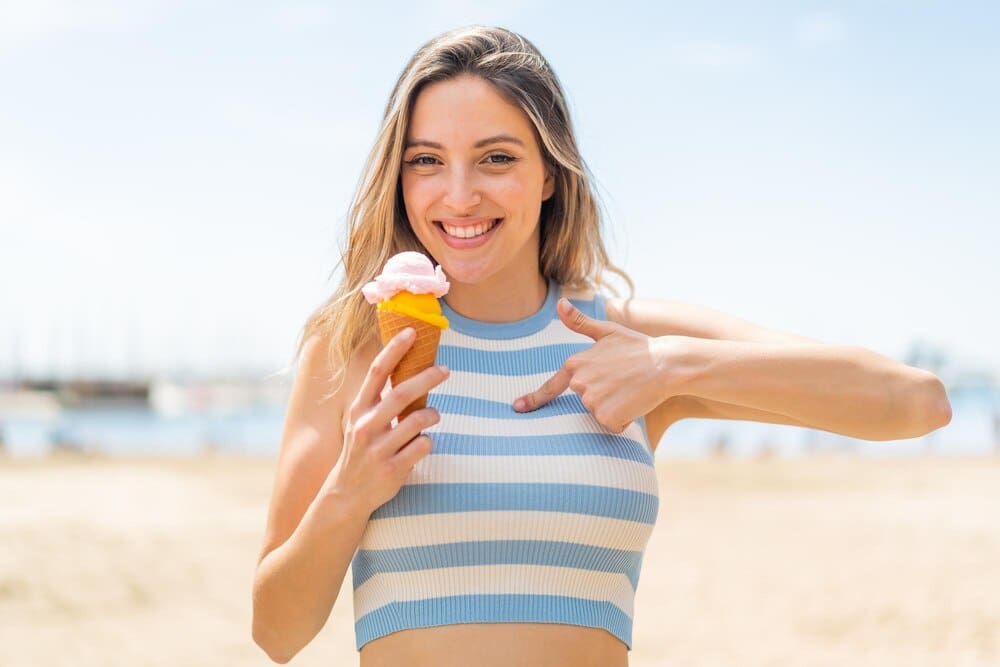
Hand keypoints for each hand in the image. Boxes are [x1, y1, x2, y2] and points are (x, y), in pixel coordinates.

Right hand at [326, 327, 450, 513]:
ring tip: (434, 414)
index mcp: (359, 410)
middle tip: (445, 370)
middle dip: (427, 378)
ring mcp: (379, 450)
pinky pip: (423, 446)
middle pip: (402, 394)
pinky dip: (428, 441)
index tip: (412, 332)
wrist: (346, 495)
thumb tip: (408, 371)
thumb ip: (380, 401)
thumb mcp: (362, 422)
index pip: (376, 373)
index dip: (394, 350)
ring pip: (417, 421)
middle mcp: (366, 427)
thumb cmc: (361, 451)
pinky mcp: (393, 469)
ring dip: (432, 414)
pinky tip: (422, 443)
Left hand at [513, 297, 688, 432]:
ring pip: (599, 414)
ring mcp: (592, 401)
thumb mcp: (608, 331)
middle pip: (585, 400)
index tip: (518, 407)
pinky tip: (634, 402)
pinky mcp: (606, 416)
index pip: (551, 386)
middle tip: (622, 381)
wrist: (665, 363)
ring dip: (614, 408)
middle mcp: (579, 383)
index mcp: (576, 364)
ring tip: (630, 389)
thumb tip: (559, 304)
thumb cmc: (638, 347)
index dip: (534, 399)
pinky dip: (623, 420)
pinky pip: (611, 425)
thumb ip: (580, 323)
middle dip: (602, 396)